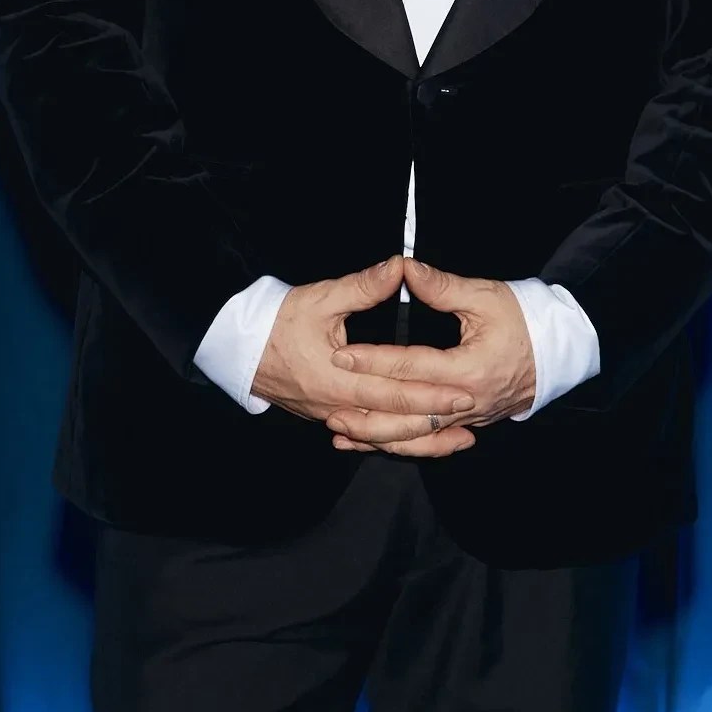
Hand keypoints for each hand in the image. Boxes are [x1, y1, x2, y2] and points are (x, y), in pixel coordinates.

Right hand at [251, 256, 478, 453]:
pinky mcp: (330, 417)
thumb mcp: (320, 298)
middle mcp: (338, 405)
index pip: (394, 392)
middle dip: (435, 421)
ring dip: (423, 441)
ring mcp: (333, 416)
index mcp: (338, 378)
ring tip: (458, 440)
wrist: (241, 349)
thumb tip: (399, 268)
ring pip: (384, 439)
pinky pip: (368, 438)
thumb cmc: (276, 322)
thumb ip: (363, 286)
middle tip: (470, 416)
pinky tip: (419, 443)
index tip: (461, 392)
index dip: (430, 395)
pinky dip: (397, 443)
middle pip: (395, 423)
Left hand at [325, 257, 535, 456]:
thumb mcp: (485, 297)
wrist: (561, 350)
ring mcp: (470, 418)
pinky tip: (371, 444)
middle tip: (329, 402)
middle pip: (408, 412)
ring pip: (416, 436)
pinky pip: (429, 440)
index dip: (373, 361)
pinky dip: (399, 444)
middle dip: (366, 408)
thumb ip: (441, 286)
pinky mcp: (471, 423)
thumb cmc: (526, 320)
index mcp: (469, 369)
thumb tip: (405, 268)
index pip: (410, 368)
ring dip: (377, 437)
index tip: (342, 355)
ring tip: (341, 433)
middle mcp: (468, 401)